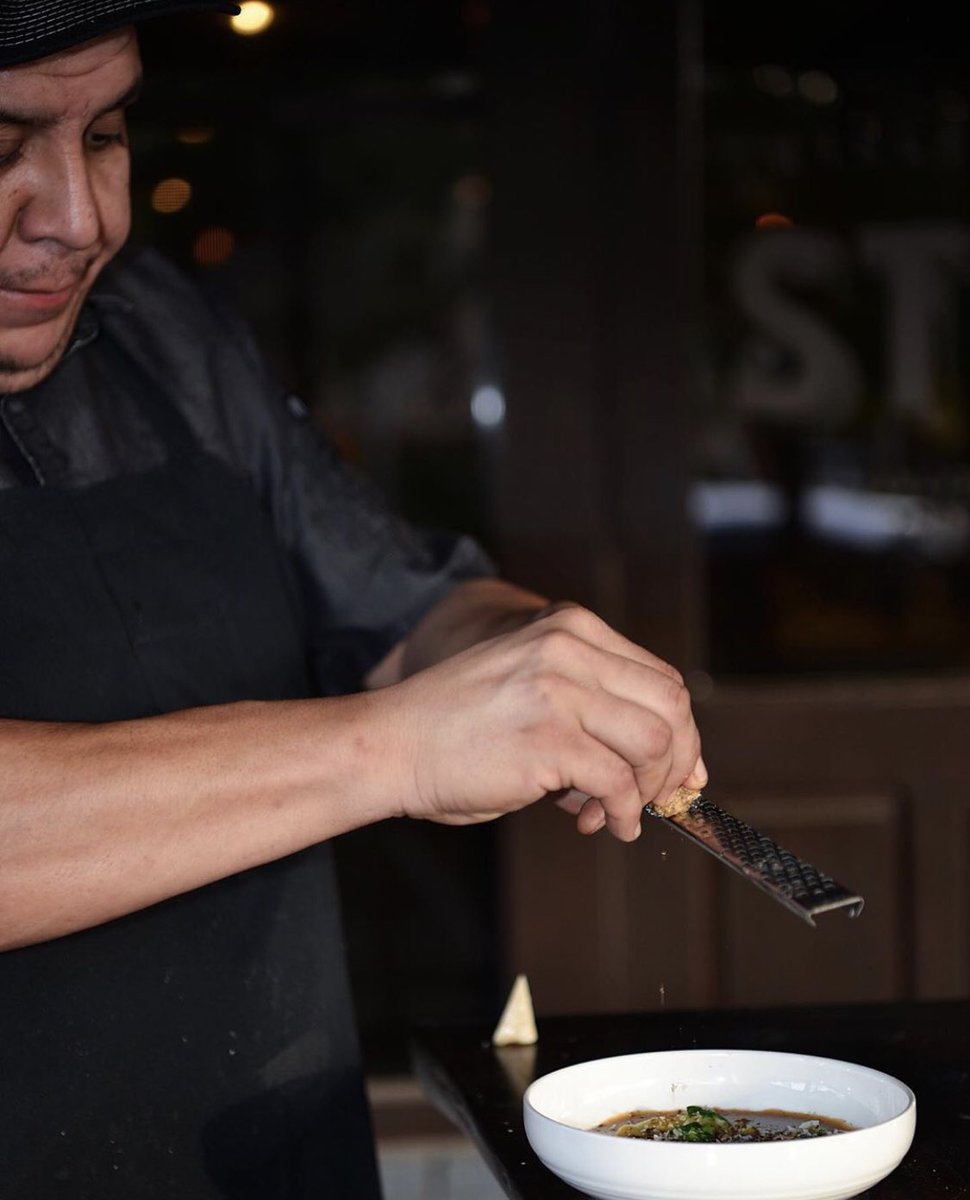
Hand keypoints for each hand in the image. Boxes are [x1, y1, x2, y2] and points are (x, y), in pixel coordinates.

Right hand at [382, 603, 705, 841]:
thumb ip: (590, 708)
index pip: (659, 677)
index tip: (681, 770)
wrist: (391, 744)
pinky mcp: (549, 737)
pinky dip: (624, 813)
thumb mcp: (530, 685)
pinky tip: (604, 824)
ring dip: (649, 789)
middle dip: (676, 761)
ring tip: (617, 813)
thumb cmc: (456, 727)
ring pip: (655, 742)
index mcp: (570, 628)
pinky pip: (619, 783)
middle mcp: (570, 648)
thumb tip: (662, 764)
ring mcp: (560, 690)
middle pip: (671, 704)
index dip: (682, 730)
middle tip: (658, 798)